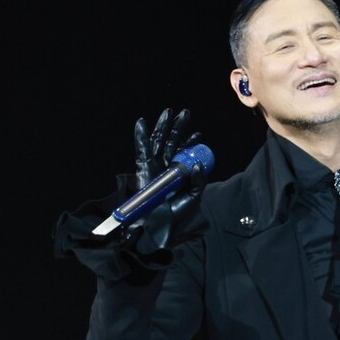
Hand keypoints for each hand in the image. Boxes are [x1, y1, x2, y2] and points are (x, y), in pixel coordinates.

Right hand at [122, 108, 206, 259]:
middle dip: (177, 128)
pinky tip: (142, 122)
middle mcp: (165, 167)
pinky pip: (141, 150)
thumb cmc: (177, 214)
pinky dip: (141, 136)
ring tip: (169, 113)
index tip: (199, 134)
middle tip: (185, 113)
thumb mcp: (194, 196)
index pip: (183, 153)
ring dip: (162, 127)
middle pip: (170, 143)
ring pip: (157, 142)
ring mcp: (153, 167)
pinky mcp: (143, 169)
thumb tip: (198, 163)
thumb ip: (198, 180)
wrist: (160, 226)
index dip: (190, 142)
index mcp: (177, 173)